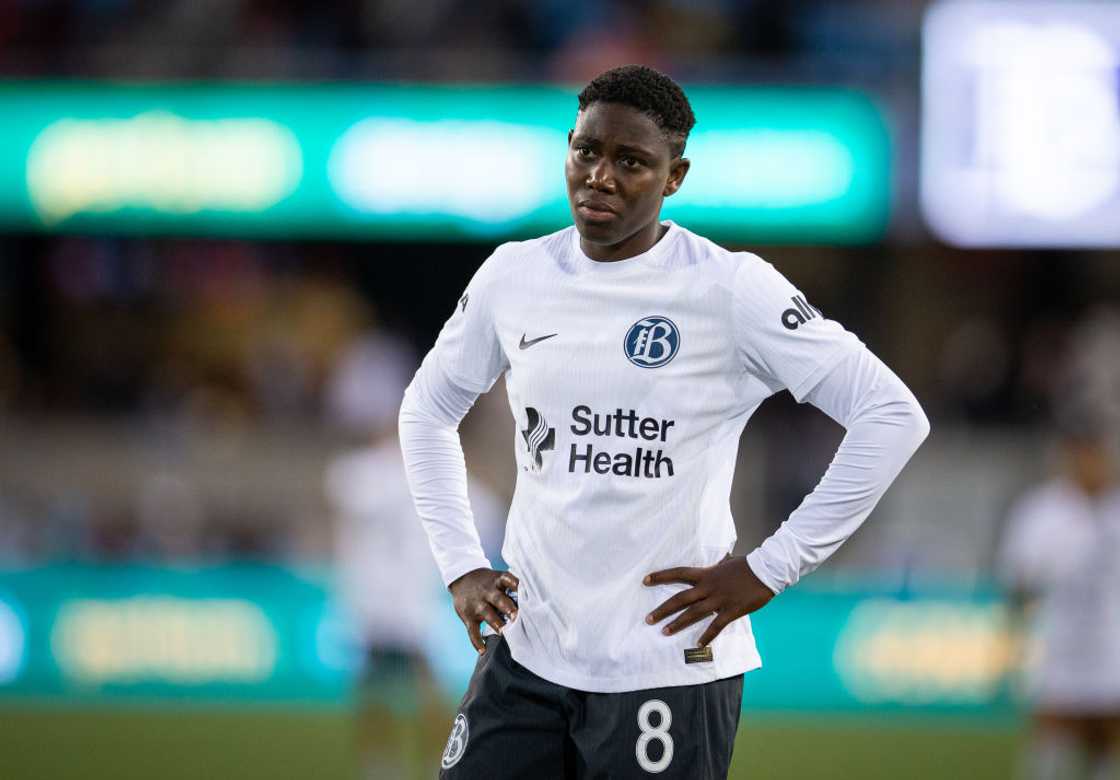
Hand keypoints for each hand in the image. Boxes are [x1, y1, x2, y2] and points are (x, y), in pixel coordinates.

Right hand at [448, 568, 518, 652]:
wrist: (461, 578)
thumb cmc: (488, 582)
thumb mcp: (498, 579)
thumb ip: (512, 588)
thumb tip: (534, 600)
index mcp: (497, 581)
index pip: (508, 580)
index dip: (516, 584)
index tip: (526, 591)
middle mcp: (487, 592)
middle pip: (499, 599)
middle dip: (508, 608)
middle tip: (516, 616)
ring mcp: (477, 605)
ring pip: (487, 614)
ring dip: (496, 623)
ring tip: (503, 632)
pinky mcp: (468, 616)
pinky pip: (472, 631)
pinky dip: (476, 642)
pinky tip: (483, 650)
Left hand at [644, 556, 774, 646]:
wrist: (766, 570)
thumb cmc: (747, 566)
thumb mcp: (726, 563)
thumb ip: (717, 566)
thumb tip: (717, 560)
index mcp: (706, 574)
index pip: (678, 573)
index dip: (661, 576)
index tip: (645, 580)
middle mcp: (708, 587)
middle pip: (680, 598)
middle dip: (663, 609)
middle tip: (648, 619)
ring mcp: (719, 599)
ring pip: (693, 613)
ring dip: (677, 623)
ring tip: (664, 632)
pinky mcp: (731, 610)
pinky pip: (716, 626)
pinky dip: (707, 636)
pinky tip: (698, 644)